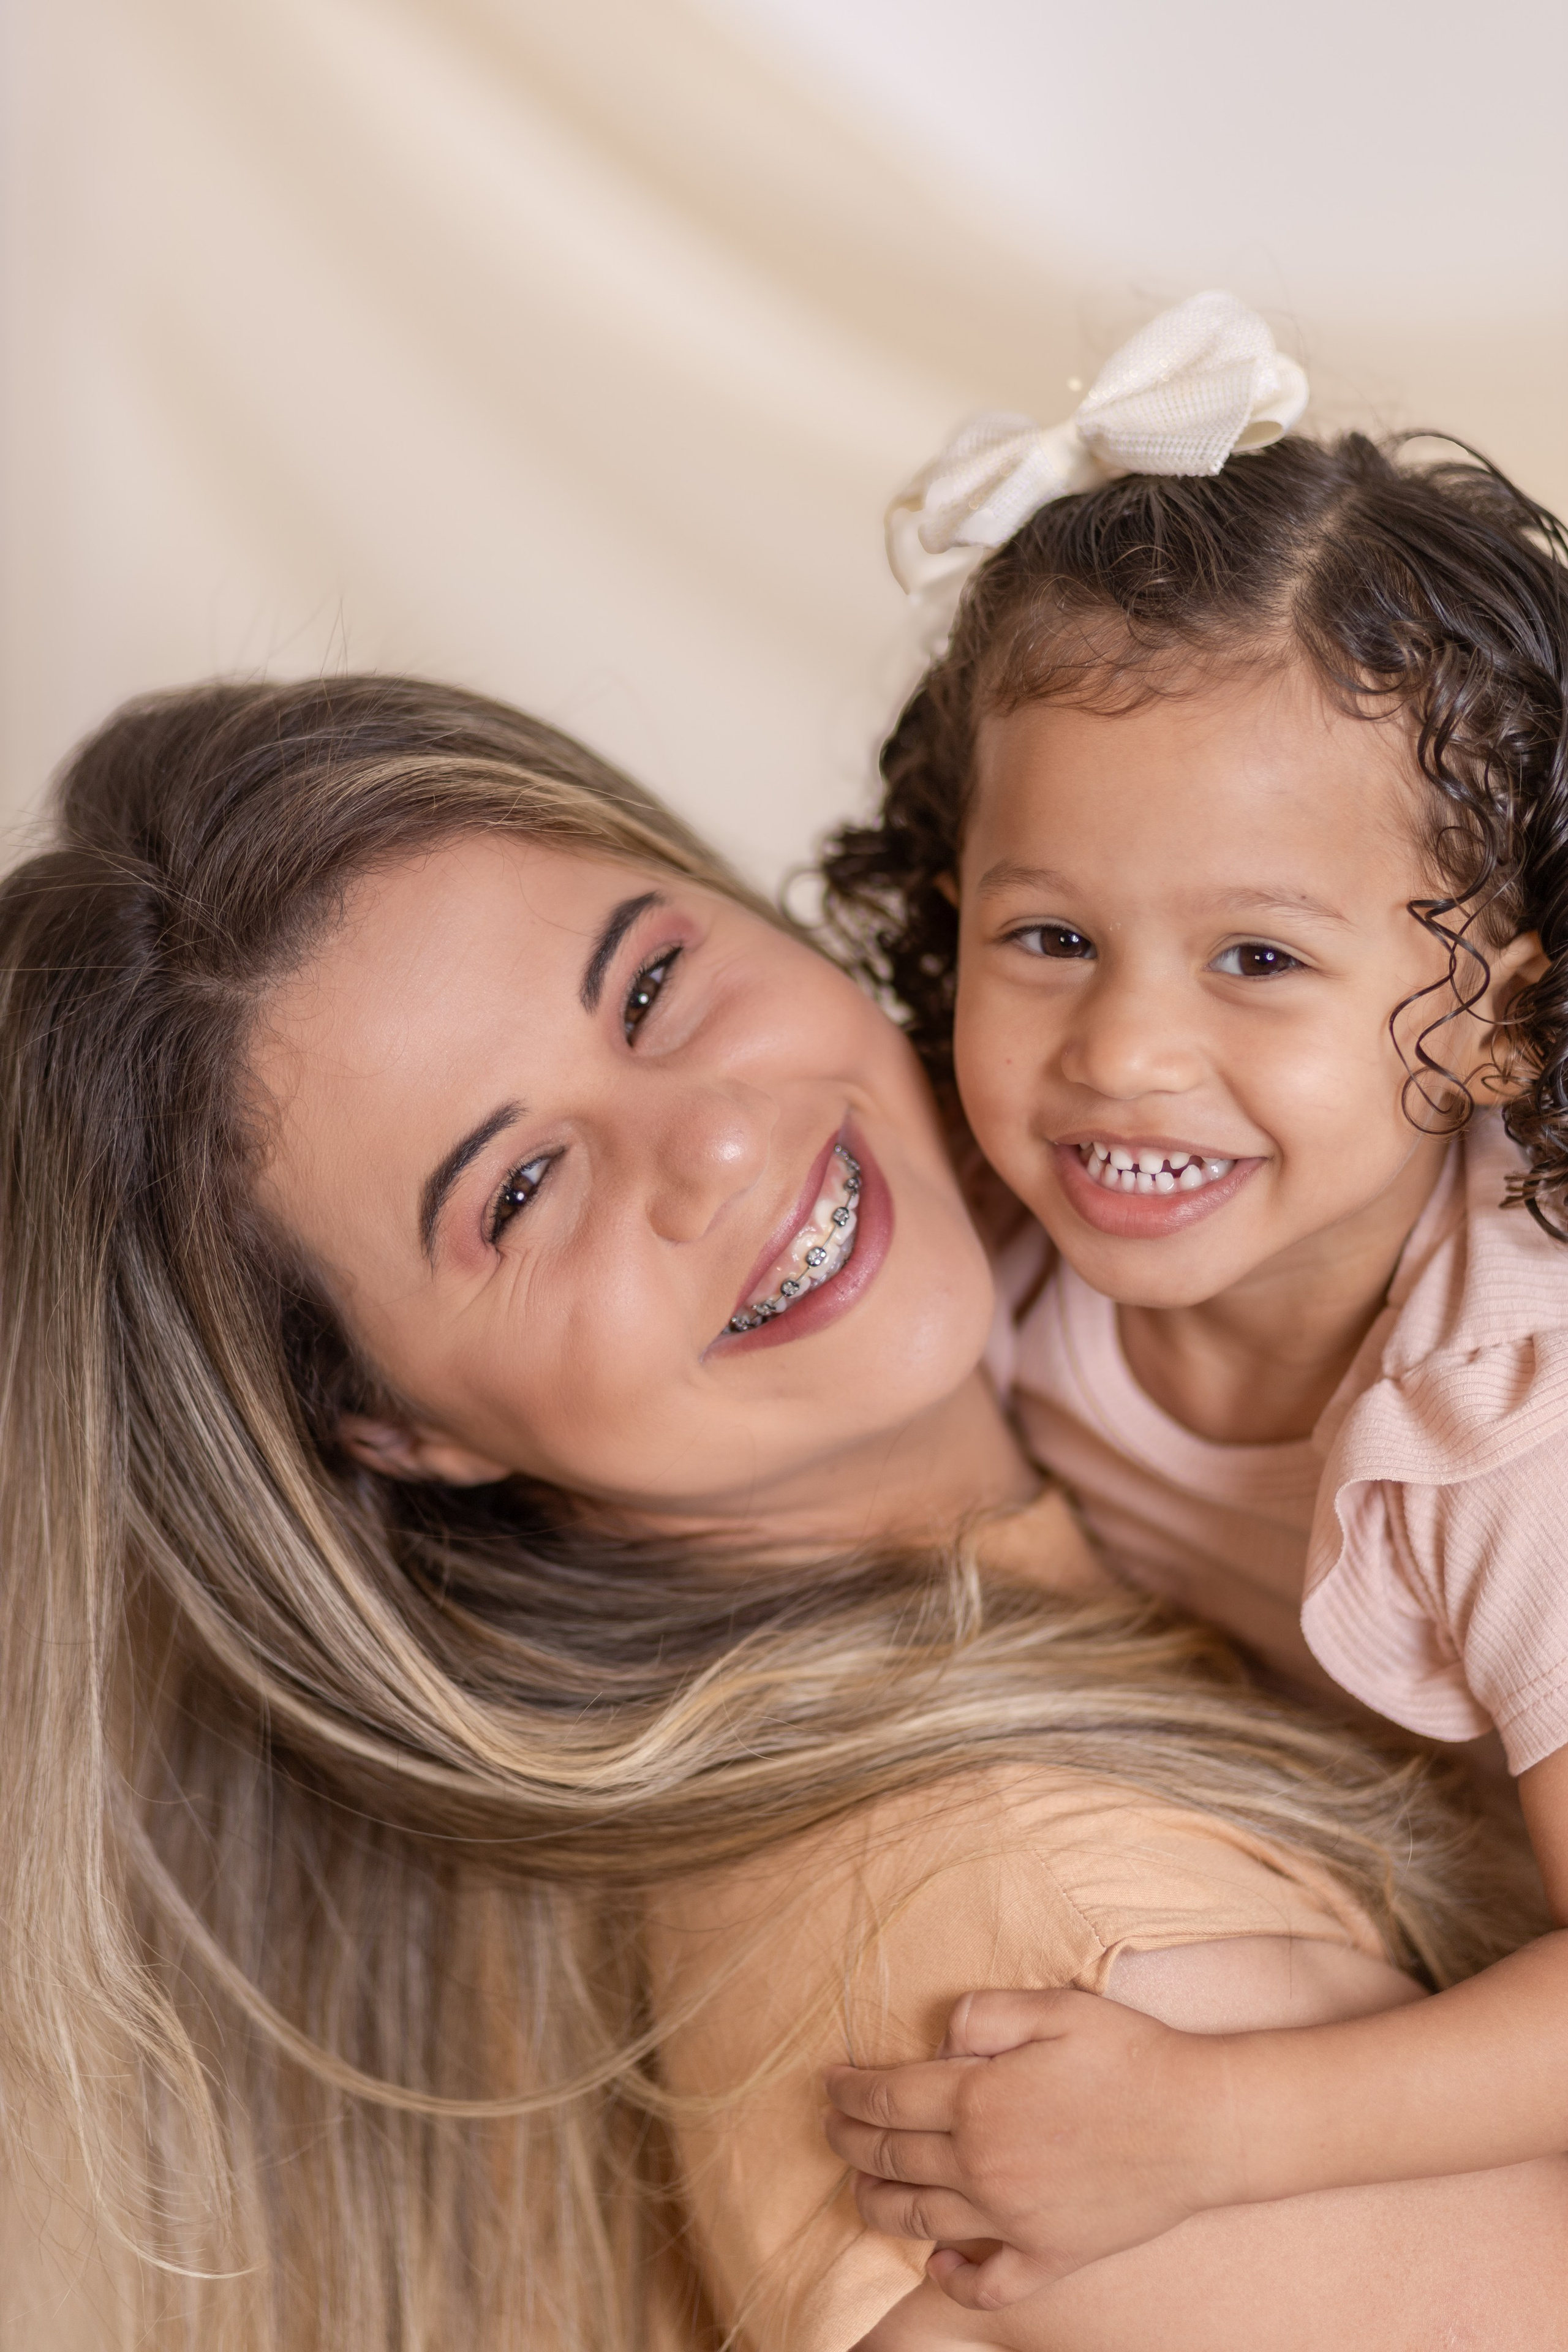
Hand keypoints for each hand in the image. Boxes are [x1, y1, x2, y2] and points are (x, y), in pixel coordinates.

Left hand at [823, 1987, 1241, 2306]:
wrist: (1203, 2124)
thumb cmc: (1129, 2055)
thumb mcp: (1053, 2008)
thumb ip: (983, 2014)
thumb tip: (936, 2037)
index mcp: (978, 2099)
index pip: (887, 2098)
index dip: (849, 2091)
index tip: (830, 2084)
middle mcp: (984, 2165)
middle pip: (891, 2158)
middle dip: (849, 2141)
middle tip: (830, 2128)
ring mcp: (1015, 2219)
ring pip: (920, 2220)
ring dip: (876, 2204)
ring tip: (858, 2188)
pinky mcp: (1051, 2256)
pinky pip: (988, 2282)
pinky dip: (954, 2279)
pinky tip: (936, 2265)